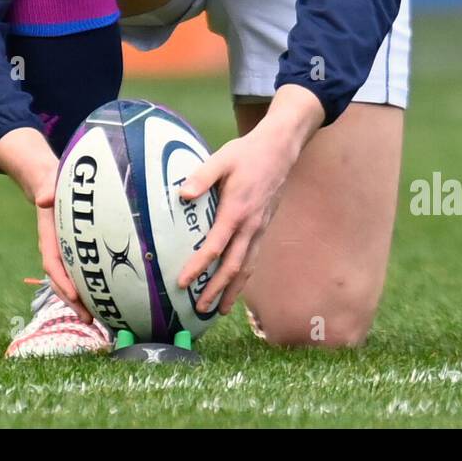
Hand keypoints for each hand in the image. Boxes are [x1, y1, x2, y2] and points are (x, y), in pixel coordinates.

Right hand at [0, 126, 92, 323]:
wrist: (47, 179)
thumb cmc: (50, 180)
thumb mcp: (48, 181)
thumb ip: (46, 189)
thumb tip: (43, 199)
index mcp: (48, 235)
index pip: (53, 263)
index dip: (61, 281)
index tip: (73, 296)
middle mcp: (56, 247)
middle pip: (61, 280)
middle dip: (73, 301)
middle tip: (89, 319)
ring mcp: (66, 251)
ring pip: (71, 279)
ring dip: (81, 300)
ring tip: (96, 319)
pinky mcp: (76, 250)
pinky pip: (81, 271)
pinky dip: (90, 286)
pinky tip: (106, 299)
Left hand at [173, 123, 301, 316]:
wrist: (280, 150)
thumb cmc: (247, 154)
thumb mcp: (222, 159)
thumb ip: (201, 177)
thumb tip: (182, 194)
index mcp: (236, 212)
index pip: (214, 247)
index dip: (198, 267)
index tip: (183, 283)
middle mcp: (250, 226)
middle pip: (233, 266)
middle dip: (217, 290)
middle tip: (201, 310)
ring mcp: (259, 229)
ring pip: (247, 266)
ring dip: (233, 290)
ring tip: (220, 309)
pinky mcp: (263, 227)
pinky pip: (253, 257)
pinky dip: (244, 276)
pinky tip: (236, 284)